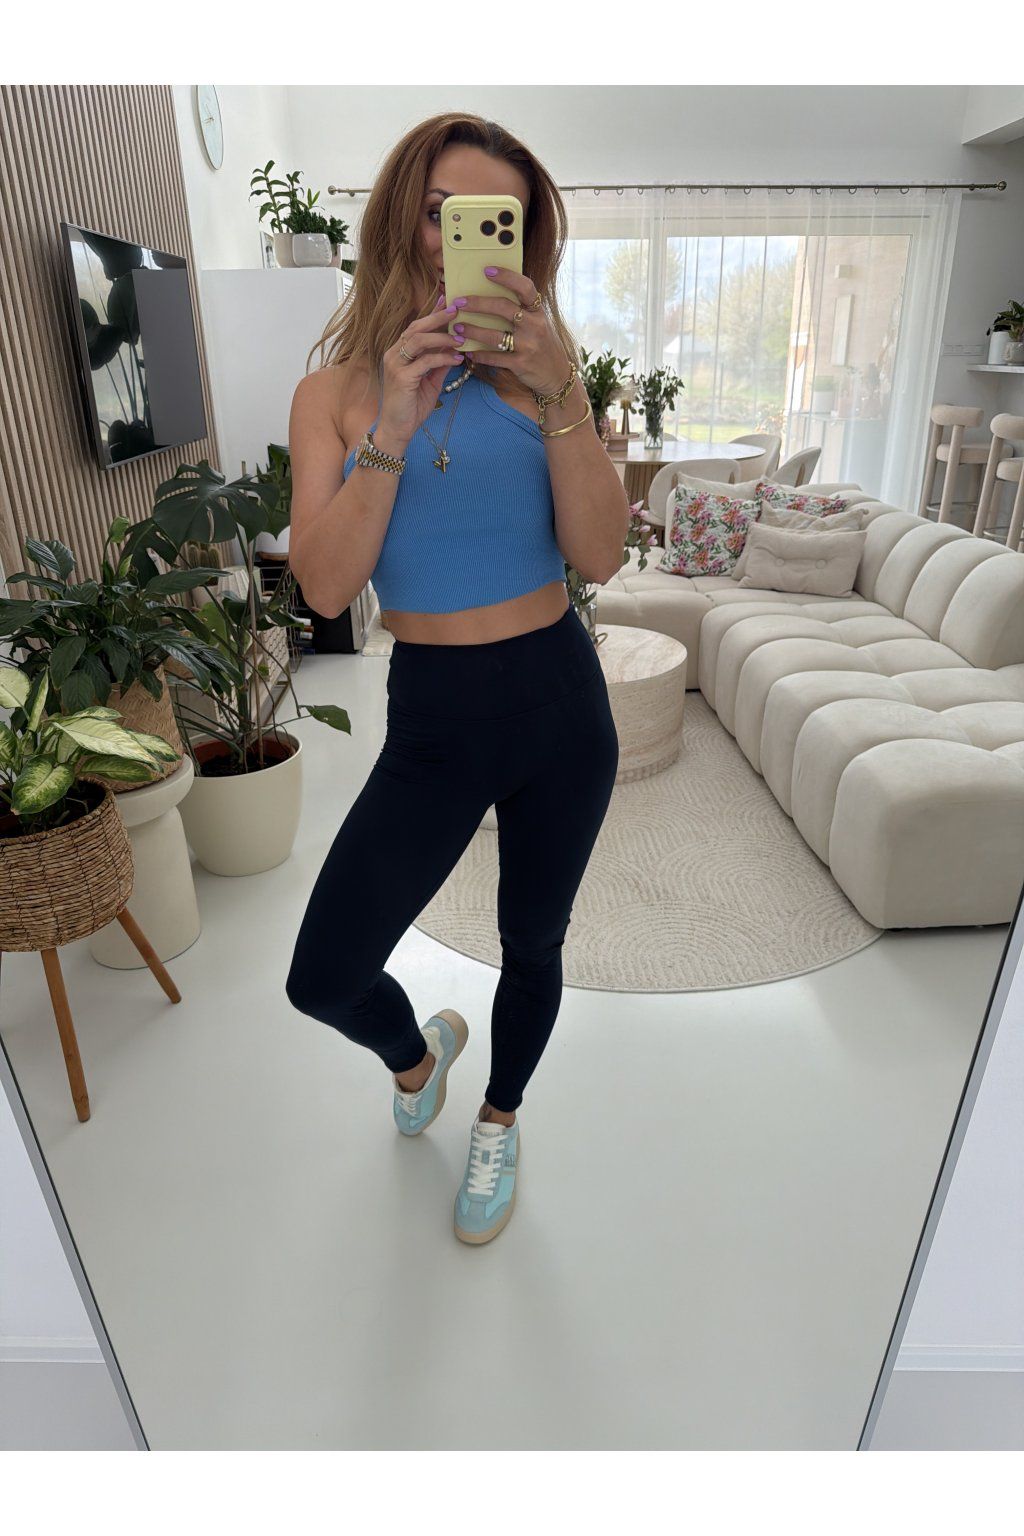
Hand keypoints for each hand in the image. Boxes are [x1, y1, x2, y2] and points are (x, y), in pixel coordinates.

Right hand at [377, 293, 468, 446]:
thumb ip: (439, 363)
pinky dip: (443, 358)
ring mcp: (395, 364)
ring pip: (419, 340)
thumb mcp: (430, 381)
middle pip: (416, 327)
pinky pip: (425, 361)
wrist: (397, 430)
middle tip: (457, 310)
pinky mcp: (401, 377)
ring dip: (442, 337)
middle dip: (438, 317)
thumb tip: (455, 347)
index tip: (449, 301)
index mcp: (399, 352)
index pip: (416, 327)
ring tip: (461, 338)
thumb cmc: (411, 406)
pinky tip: (457, 359)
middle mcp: (394, 354)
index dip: (432, 313)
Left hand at [452, 268, 570, 396]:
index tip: (487, 270)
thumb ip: (522, 310)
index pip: (525, 287)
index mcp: (538, 311)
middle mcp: (534, 326)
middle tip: (459, 302)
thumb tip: (490, 294)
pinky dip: (480, 356)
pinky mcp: (521, 364)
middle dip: (478, 303)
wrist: (557, 375)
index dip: (506, 277)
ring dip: (472, 331)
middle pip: (503, 308)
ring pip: (494, 335)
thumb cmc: (543, 345)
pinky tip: (469, 353)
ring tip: (457, 328)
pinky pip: (495, 358)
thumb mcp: (538, 323)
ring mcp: (528, 346)